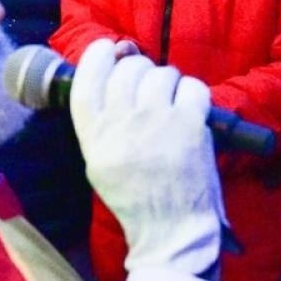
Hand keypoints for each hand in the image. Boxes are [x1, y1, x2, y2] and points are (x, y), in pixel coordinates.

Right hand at [70, 39, 223, 276]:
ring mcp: (157, 121)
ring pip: (161, 73)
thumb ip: (103, 123)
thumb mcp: (100, 164)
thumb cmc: (136, 199)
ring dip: (169, 81)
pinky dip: (193, 93)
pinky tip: (191, 110)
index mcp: (94, 137)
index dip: (98, 56)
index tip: (110, 49)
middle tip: (149, 85)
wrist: (172, 231)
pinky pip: (191, 86)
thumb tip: (114, 73)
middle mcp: (122, 124)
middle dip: (140, 69)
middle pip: (127, 69)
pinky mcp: (189, 124)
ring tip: (171, 103)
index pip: (87, 80)